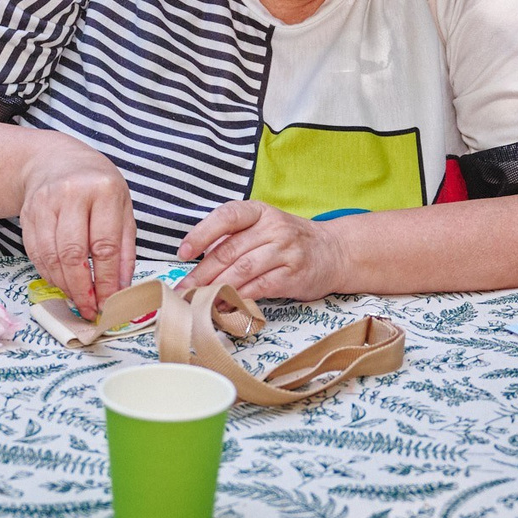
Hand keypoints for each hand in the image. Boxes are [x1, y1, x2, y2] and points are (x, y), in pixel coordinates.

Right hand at [16, 136, 135, 317]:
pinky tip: (61, 282)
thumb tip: (121, 288)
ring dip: (63, 285)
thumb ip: (124, 249)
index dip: (105, 280)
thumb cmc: (97, 187)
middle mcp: (72, 193)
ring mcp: (45, 203)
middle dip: (81, 288)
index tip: (109, 303)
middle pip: (73, 253)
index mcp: (103, 190)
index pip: (105, 246)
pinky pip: (35, 253)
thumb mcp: (123, 208)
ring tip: (77, 299)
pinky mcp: (27, 213)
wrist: (56, 161)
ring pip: (51, 256)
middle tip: (89, 309)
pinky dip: (48, 274)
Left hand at [178, 200, 351, 301]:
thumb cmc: (289, 240)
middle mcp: (274, 228)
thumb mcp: (264, 227)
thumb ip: (234, 239)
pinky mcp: (293, 275)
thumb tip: (198, 262)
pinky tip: (223, 305)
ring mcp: (285, 251)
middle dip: (202, 273)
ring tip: (198, 300)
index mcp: (260, 211)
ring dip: (216, 288)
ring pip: (242, 270)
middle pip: (230, 250)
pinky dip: (237, 298)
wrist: (334, 252)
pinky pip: (258, 288)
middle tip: (183, 289)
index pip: (226, 216)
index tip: (183, 253)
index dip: (201, 234)